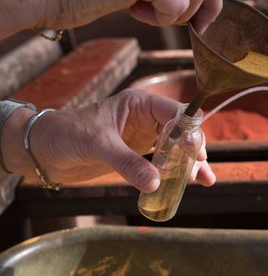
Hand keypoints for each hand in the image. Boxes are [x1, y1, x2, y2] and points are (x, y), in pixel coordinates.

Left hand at [2, 89, 215, 191]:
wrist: (44, 149)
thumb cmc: (67, 134)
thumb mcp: (98, 144)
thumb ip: (127, 163)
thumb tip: (155, 183)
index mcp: (140, 103)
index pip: (175, 112)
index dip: (189, 129)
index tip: (195, 151)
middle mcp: (146, 118)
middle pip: (182, 130)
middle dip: (193, 149)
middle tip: (198, 169)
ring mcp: (143, 136)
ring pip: (176, 147)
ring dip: (190, 163)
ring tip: (203, 179)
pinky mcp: (137, 154)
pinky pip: (163, 162)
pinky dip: (176, 172)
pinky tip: (189, 183)